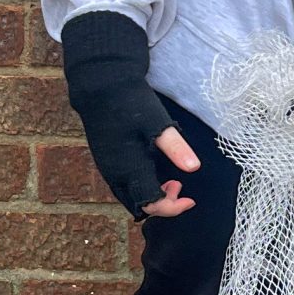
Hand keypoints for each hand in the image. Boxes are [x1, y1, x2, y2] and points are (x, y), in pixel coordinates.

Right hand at [59, 10, 202, 221]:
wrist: (99, 86)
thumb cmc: (130, 103)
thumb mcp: (158, 123)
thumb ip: (176, 147)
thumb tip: (194, 168)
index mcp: (129, 169)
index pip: (152, 204)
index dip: (173, 208)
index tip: (191, 199)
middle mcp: (115, 175)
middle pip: (139, 207)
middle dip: (163, 204)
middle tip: (180, 186)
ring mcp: (107, 169)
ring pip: (129, 198)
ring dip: (151, 196)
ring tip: (170, 180)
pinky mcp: (105, 161)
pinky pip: (123, 187)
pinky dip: (140, 188)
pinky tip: (153, 171)